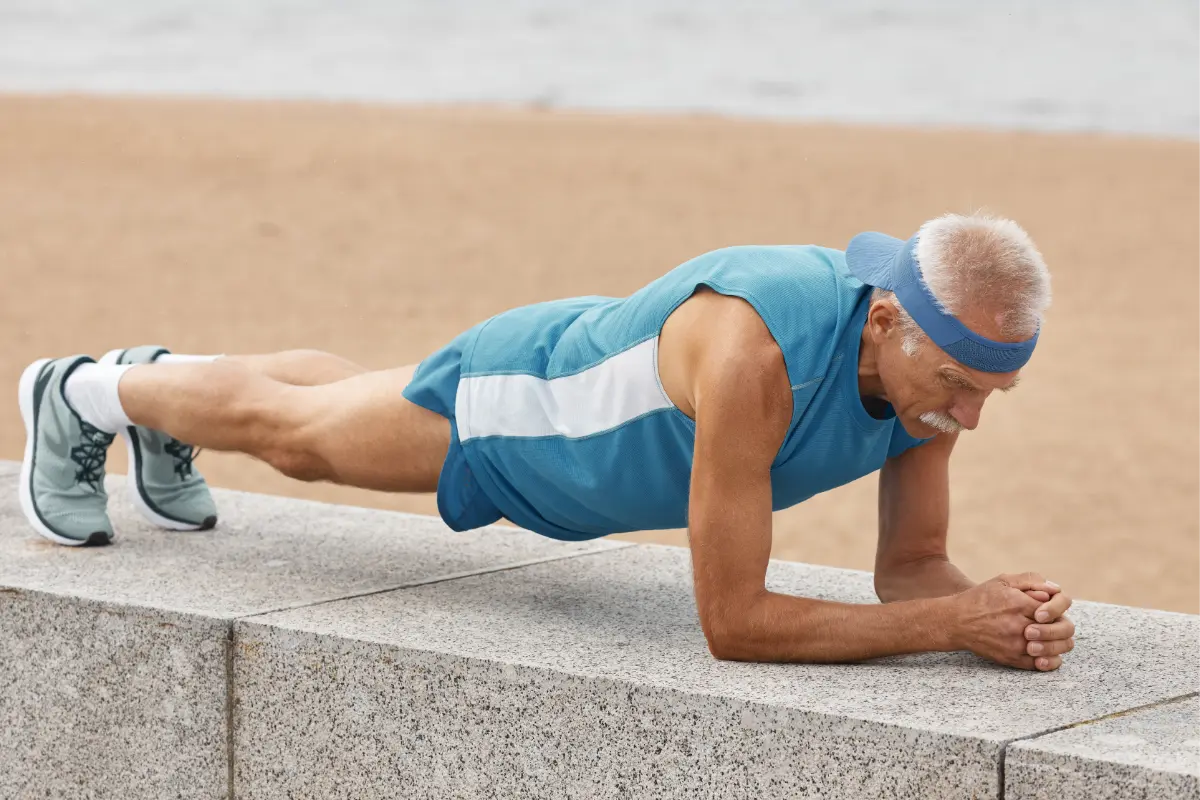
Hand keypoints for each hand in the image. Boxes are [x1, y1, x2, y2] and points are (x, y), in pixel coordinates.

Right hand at [949, 573, 1074, 670]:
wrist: (956, 622)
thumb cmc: (980, 599)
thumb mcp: (1003, 581)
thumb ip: (1031, 580)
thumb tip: (1055, 590)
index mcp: (1020, 603)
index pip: (1058, 607)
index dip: (1058, 608)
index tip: (1049, 609)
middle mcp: (1020, 625)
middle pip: (1062, 629)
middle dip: (1063, 626)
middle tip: (1058, 625)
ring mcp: (1017, 644)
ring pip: (1055, 649)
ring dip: (1060, 644)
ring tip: (1055, 639)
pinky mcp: (1012, 659)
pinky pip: (1041, 665)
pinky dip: (1050, 661)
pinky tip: (1046, 654)